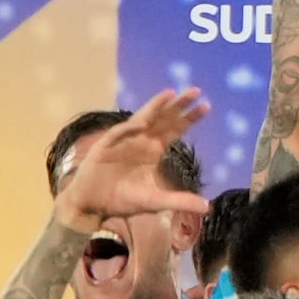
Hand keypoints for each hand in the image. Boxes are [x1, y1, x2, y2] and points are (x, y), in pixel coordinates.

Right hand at [54, 87, 213, 236]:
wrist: (92, 204)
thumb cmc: (122, 199)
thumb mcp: (155, 202)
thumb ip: (179, 201)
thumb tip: (207, 207)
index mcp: (153, 150)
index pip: (175, 130)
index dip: (189, 118)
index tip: (206, 105)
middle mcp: (140, 141)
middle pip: (162, 119)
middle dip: (178, 105)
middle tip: (196, 90)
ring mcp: (122, 141)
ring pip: (141, 119)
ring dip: (155, 106)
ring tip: (170, 93)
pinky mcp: (104, 146)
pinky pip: (118, 133)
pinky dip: (129, 127)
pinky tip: (142, 122)